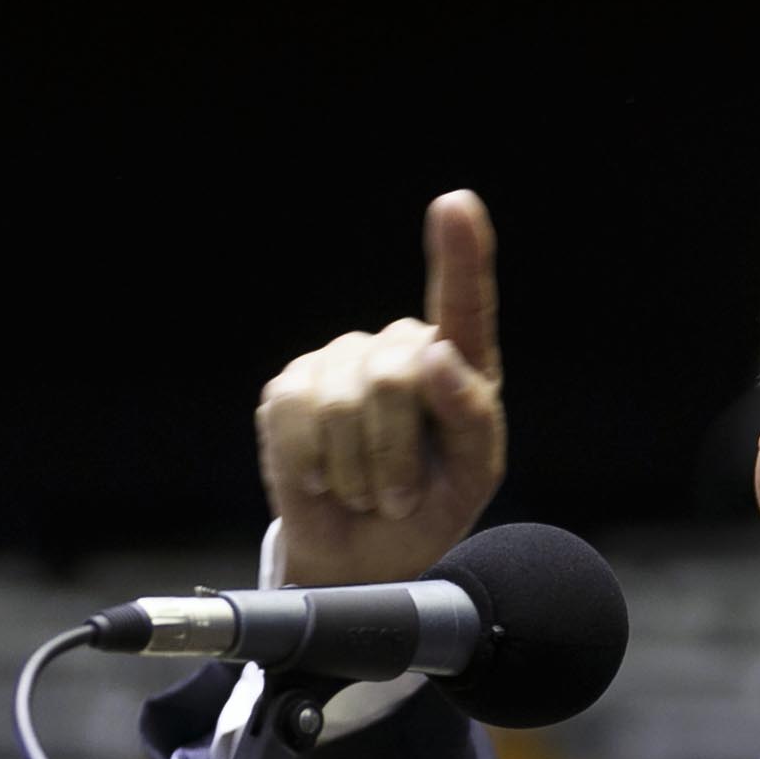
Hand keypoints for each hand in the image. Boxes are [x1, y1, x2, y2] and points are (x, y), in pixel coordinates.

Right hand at [256, 190, 504, 585]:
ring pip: (341, 403)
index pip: (463, 301)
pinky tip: (324, 481)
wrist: (363, 554)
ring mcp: (337, 361)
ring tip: (367, 492)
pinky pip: (293, 417)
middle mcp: (396, 347)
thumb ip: (472, 417)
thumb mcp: (471, 476)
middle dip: (395, 453)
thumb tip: (437, 356)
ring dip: (358, 471)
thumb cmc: (428, 507)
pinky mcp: (287, 388)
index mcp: (457, 362)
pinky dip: (310, 466)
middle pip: (394, 376)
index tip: (456, 205)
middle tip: (399, 496)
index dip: (460, 253)